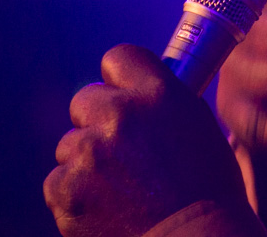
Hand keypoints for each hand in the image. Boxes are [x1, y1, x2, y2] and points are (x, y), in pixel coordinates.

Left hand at [44, 44, 247, 236]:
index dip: (119, 79)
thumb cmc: (208, 189)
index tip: (123, 94)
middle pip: (85, 99)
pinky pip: (58, 180)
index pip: (117, 58)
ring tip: (119, 188)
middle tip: (121, 149)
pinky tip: (106, 207)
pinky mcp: (66, 189)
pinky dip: (75, 194)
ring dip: (87, 160)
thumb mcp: (196, 125)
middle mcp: (119, 114)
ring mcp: (89, 152)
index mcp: (157, 92)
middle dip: (97, 121)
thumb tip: (137, 92)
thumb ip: (161, 100)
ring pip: (70, 143)